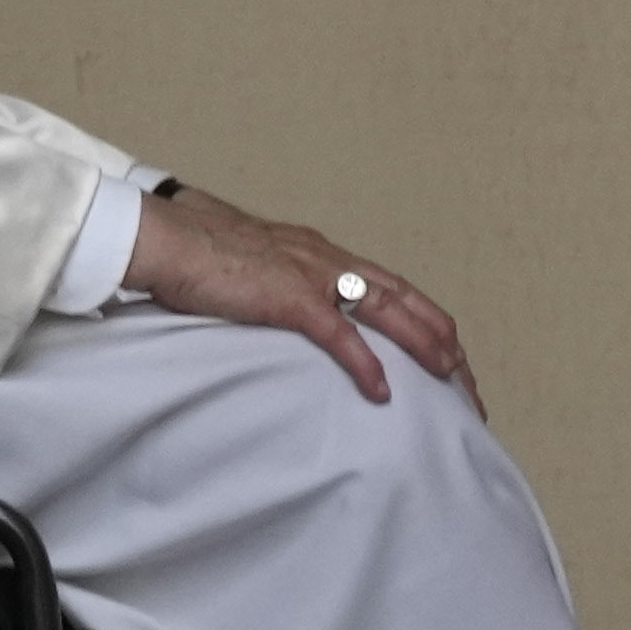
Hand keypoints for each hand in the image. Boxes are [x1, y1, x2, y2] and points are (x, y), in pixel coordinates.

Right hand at [120, 186, 476, 411]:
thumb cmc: (192, 251)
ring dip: (425, 347)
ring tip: (451, 381)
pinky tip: (382, 391)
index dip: (425, 320)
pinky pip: (340, 336)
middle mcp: (327, 259)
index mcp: (321, 253)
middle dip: (443, 341)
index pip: (391, 286)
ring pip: (388, 312)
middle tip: (467, 383)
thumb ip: (276, 283)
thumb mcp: (250, 266)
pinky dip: (366, 364)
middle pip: (407, 300)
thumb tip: (278, 305)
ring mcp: (311, 275)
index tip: (446, 354)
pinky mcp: (289, 298)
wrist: (163, 238)